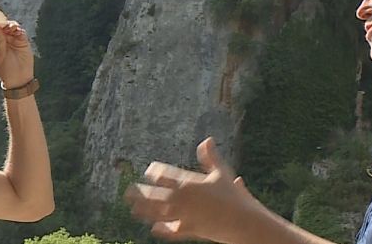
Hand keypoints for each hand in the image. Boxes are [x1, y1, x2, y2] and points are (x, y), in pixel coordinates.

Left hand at [0, 21, 33, 87]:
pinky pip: (20, 31)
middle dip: (1, 24)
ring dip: (9, 25)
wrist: (19, 78)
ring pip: (10, 27)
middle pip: (0, 27)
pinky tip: (16, 29)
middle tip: (2, 24)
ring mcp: (12, 39)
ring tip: (10, 27)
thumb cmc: (5, 69)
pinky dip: (18, 29)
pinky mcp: (22, 40)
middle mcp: (1, 39)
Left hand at [124, 137, 256, 242]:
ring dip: (145, 211)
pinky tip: (154, 229)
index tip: (149, 171)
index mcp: (188, 183)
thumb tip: (207, 140)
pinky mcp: (189, 231)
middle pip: (154, 194)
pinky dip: (163, 230)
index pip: (164, 175)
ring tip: (133, 210)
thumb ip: (211, 157)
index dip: (154, 172)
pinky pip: (172, 231)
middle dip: (140, 192)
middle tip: (127, 192)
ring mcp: (184, 216)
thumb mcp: (222, 174)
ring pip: (158, 213)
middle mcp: (182, 199)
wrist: (243, 222)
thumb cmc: (234, 196)